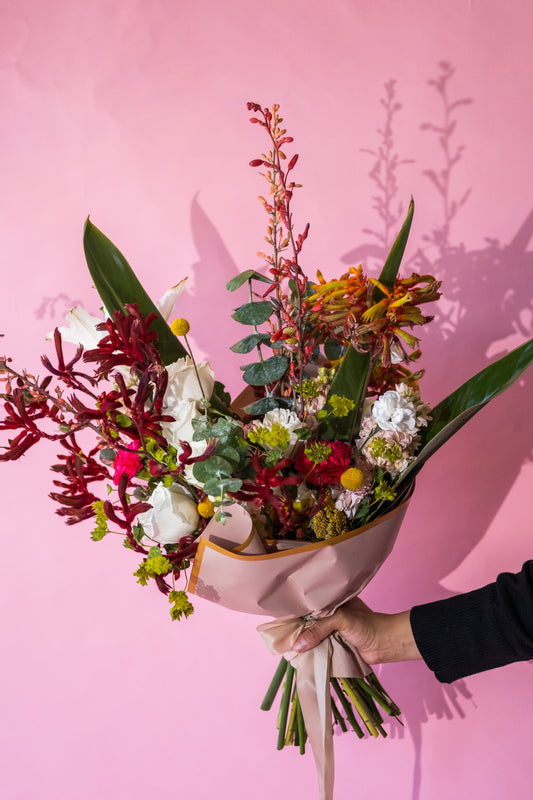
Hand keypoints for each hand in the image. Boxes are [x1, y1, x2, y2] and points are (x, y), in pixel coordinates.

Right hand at [292, 597, 421, 664]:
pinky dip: (311, 652)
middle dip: (296, 629)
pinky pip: (318, 648)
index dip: (295, 611)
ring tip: (284, 646)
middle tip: (279, 635)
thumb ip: (318, 630)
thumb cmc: (367, 625)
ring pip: (312, 636)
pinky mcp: (334, 646)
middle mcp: (329, 615)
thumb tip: (297, 646)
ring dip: (303, 642)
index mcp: (331, 602)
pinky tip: (299, 655)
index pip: (308, 605)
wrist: (386, 644)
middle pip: (307, 622)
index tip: (279, 618)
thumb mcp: (340, 620)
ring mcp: (331, 631)